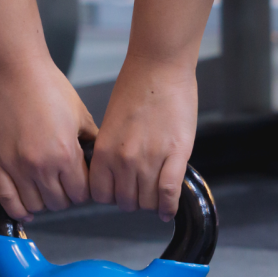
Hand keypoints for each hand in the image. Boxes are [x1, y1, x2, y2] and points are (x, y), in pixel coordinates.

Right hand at [0, 54, 96, 221]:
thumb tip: (100, 159)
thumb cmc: (48, 87)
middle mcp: (40, 165)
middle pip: (59, 202)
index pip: (82, 193)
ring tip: (48, 187)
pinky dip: (19, 210)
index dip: (86, 189)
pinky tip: (28, 208)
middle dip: (67, 195)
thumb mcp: (81, 115)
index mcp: (65, 154)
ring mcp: (15, 166)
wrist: (16, 71)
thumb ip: (92, 141)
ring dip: (45, 201)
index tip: (83, 182)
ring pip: (35, 205)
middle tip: (66, 183)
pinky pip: (8, 201)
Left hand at [89, 54, 196, 220]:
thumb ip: (111, 151)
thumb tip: (116, 174)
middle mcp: (124, 159)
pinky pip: (169, 193)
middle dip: (133, 199)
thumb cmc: (136, 87)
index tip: (120, 192)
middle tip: (140, 190)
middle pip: (126, 202)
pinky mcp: (176, 155)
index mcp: (104, 151)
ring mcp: (150, 158)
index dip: (112, 196)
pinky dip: (169, 206)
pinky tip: (168, 209)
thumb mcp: (111, 123)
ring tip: (156, 194)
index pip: (101, 195)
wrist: (160, 67)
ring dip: (151, 202)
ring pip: (147, 201)